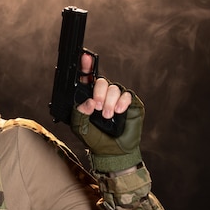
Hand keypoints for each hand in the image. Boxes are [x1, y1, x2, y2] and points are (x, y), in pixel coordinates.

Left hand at [70, 52, 143, 172]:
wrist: (112, 152)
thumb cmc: (94, 138)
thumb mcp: (79, 127)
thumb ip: (78, 113)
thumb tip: (87, 102)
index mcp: (88, 97)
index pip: (85, 78)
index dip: (85, 66)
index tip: (84, 57)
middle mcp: (102, 94)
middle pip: (100, 81)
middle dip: (98, 93)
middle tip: (96, 107)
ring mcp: (116, 98)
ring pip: (113, 87)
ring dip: (109, 101)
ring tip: (107, 115)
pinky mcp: (130, 103)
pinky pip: (127, 94)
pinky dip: (122, 101)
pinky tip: (118, 111)